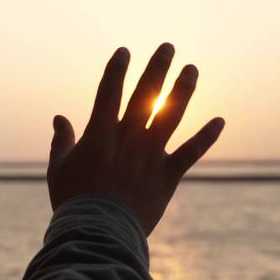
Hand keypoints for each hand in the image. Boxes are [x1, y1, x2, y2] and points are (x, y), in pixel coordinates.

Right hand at [47, 43, 224, 235]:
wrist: (98, 232)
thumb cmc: (73, 200)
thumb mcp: (59, 168)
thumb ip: (61, 140)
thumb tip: (59, 117)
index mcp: (100, 133)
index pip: (109, 90)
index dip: (117, 68)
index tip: (125, 52)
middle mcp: (128, 137)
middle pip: (145, 94)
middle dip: (157, 67)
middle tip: (168, 47)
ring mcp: (150, 155)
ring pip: (171, 114)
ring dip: (183, 90)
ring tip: (192, 70)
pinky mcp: (167, 175)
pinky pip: (191, 152)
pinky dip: (207, 137)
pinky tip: (220, 120)